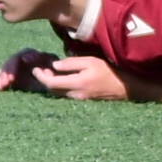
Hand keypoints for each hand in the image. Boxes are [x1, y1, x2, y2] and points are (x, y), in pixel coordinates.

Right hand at [0, 49, 62, 92]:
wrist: (52, 84)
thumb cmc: (56, 78)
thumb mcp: (57, 74)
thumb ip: (52, 72)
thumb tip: (47, 72)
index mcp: (37, 56)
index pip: (30, 52)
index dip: (28, 56)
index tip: (25, 60)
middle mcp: (24, 58)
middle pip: (15, 59)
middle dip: (11, 68)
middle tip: (9, 79)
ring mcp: (17, 65)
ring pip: (7, 67)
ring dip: (3, 76)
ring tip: (2, 86)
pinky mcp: (12, 74)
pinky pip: (4, 75)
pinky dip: (0, 81)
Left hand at [11, 53, 125, 100]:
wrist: (126, 87)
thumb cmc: (109, 71)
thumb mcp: (90, 61)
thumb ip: (71, 63)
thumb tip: (54, 65)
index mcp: (76, 84)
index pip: (51, 83)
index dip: (40, 76)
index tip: (35, 69)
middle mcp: (76, 95)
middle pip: (53, 90)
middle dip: (45, 80)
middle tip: (42, 69)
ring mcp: (80, 99)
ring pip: (59, 94)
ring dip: (52, 84)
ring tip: (51, 72)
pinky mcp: (84, 100)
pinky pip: (67, 94)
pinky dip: (60, 87)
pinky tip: (63, 78)